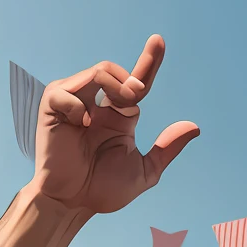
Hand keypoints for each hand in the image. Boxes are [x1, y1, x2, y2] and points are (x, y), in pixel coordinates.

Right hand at [29, 35, 198, 214]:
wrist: (73, 205)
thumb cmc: (103, 191)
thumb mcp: (144, 172)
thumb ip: (166, 149)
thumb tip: (194, 127)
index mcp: (117, 116)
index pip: (135, 82)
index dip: (148, 62)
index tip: (159, 42)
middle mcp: (96, 105)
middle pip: (115, 70)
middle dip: (129, 81)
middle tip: (134, 100)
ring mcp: (73, 103)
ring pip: (97, 72)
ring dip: (112, 85)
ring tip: (112, 110)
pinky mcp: (52, 108)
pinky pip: (65, 90)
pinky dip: (76, 104)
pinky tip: (80, 124)